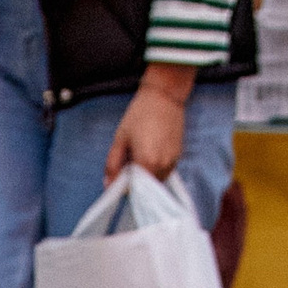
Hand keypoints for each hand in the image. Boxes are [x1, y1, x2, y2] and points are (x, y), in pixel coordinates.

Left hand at [104, 64, 195, 184]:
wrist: (164, 97)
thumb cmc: (140, 114)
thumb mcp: (120, 139)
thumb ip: (113, 164)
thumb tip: (108, 185)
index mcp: (147, 162)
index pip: (133, 190)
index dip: (123, 186)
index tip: (118, 176)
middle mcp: (163, 166)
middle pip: (146, 188)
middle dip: (135, 181)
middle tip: (127, 162)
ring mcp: (173, 161)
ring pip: (156, 180)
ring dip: (146, 175)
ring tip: (139, 154)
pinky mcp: (178, 156)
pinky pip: (165, 171)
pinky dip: (156, 168)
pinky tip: (150, 152)